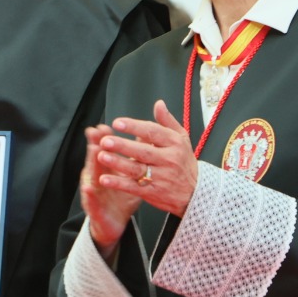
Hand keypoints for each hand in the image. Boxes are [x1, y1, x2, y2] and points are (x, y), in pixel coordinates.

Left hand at [82, 102, 198, 249]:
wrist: (196, 193)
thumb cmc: (184, 162)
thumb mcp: (182, 139)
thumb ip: (167, 122)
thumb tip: (159, 104)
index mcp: (175, 144)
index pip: (153, 132)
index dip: (134, 127)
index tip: (117, 123)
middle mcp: (169, 160)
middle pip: (143, 151)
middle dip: (123, 145)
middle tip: (105, 140)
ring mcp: (161, 177)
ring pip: (137, 169)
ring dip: (118, 163)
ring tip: (101, 156)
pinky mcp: (154, 193)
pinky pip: (134, 188)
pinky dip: (119, 184)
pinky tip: (104, 179)